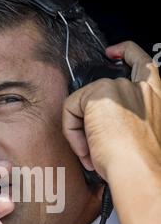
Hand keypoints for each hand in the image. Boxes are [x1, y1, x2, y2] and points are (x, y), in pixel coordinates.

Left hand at [62, 41, 160, 180]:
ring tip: (92, 153)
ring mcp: (119, 88)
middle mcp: (139, 87)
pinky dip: (71, 132)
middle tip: (94, 147)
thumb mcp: (139, 135)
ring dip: (81, 131)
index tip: (112, 53)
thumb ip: (125, 120)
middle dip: (88, 119)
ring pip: (83, 104)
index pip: (141, 62)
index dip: (125, 51)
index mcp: (154, 97)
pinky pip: (70, 109)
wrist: (140, 171)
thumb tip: (101, 126)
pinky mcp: (99, 94)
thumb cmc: (141, 164)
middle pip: (99, 89)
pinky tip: (87, 149)